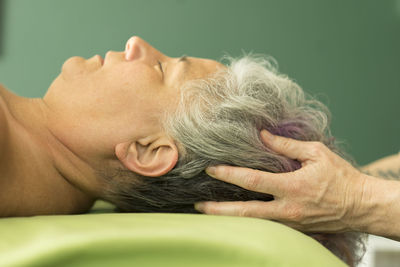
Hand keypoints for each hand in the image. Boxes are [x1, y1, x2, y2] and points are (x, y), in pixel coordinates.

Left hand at [195, 130, 369, 232]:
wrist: (360, 206)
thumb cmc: (341, 177)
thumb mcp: (316, 153)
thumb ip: (287, 146)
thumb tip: (263, 136)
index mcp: (291, 187)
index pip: (252, 181)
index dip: (229, 174)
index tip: (211, 168)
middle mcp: (287, 209)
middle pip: (245, 212)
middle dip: (219, 210)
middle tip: (198, 205)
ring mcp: (289, 222)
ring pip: (252, 223)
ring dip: (230, 217)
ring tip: (210, 212)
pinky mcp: (293, 228)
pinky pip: (265, 225)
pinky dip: (248, 220)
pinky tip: (236, 214)